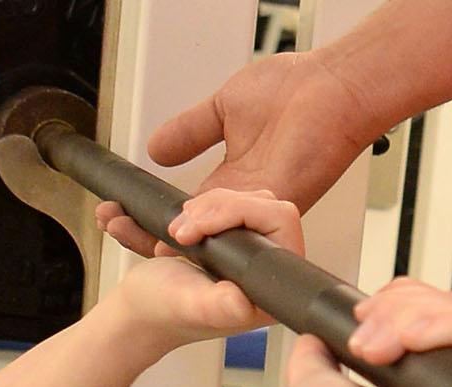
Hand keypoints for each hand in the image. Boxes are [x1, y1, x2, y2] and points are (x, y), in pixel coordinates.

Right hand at [102, 189, 303, 346]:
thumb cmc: (163, 310)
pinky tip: (179, 230)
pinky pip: (228, 205)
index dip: (237, 211)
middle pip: (261, 204)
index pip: (279, 220)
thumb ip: (218, 306)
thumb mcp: (189, 305)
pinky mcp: (235, 242)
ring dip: (204, 207)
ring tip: (176, 233)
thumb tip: (242, 302)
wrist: (139, 306)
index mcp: (269, 291)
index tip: (195, 231)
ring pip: (243, 200)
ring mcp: (252, 255)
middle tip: (181, 232)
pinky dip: (199, 209)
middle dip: (216, 208)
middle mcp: (267, 272)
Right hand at [103, 52, 375, 257]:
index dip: (156, 219)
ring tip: (162, 232)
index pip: (189, 212)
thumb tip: (155, 149)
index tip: (122, 217)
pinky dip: (211, 233)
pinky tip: (187, 233)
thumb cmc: (292, 90)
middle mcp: (248, 201)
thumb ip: (190, 132)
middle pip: (198, 234)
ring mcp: (265, 207)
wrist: (330, 84)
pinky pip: (242, 228)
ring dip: (183, 237)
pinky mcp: (281, 205)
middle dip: (157, 238)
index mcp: (234, 181)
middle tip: (122, 230)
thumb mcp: (223, 109)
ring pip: (217, 237)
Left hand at [255, 279, 451, 386]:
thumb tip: (319, 334)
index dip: (408, 301)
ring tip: (387, 347)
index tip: (367, 313)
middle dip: (410, 306)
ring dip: (426, 317)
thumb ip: (319, 357)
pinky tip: (415, 343)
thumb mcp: (314, 382)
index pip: (438, 320)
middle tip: (371, 338)